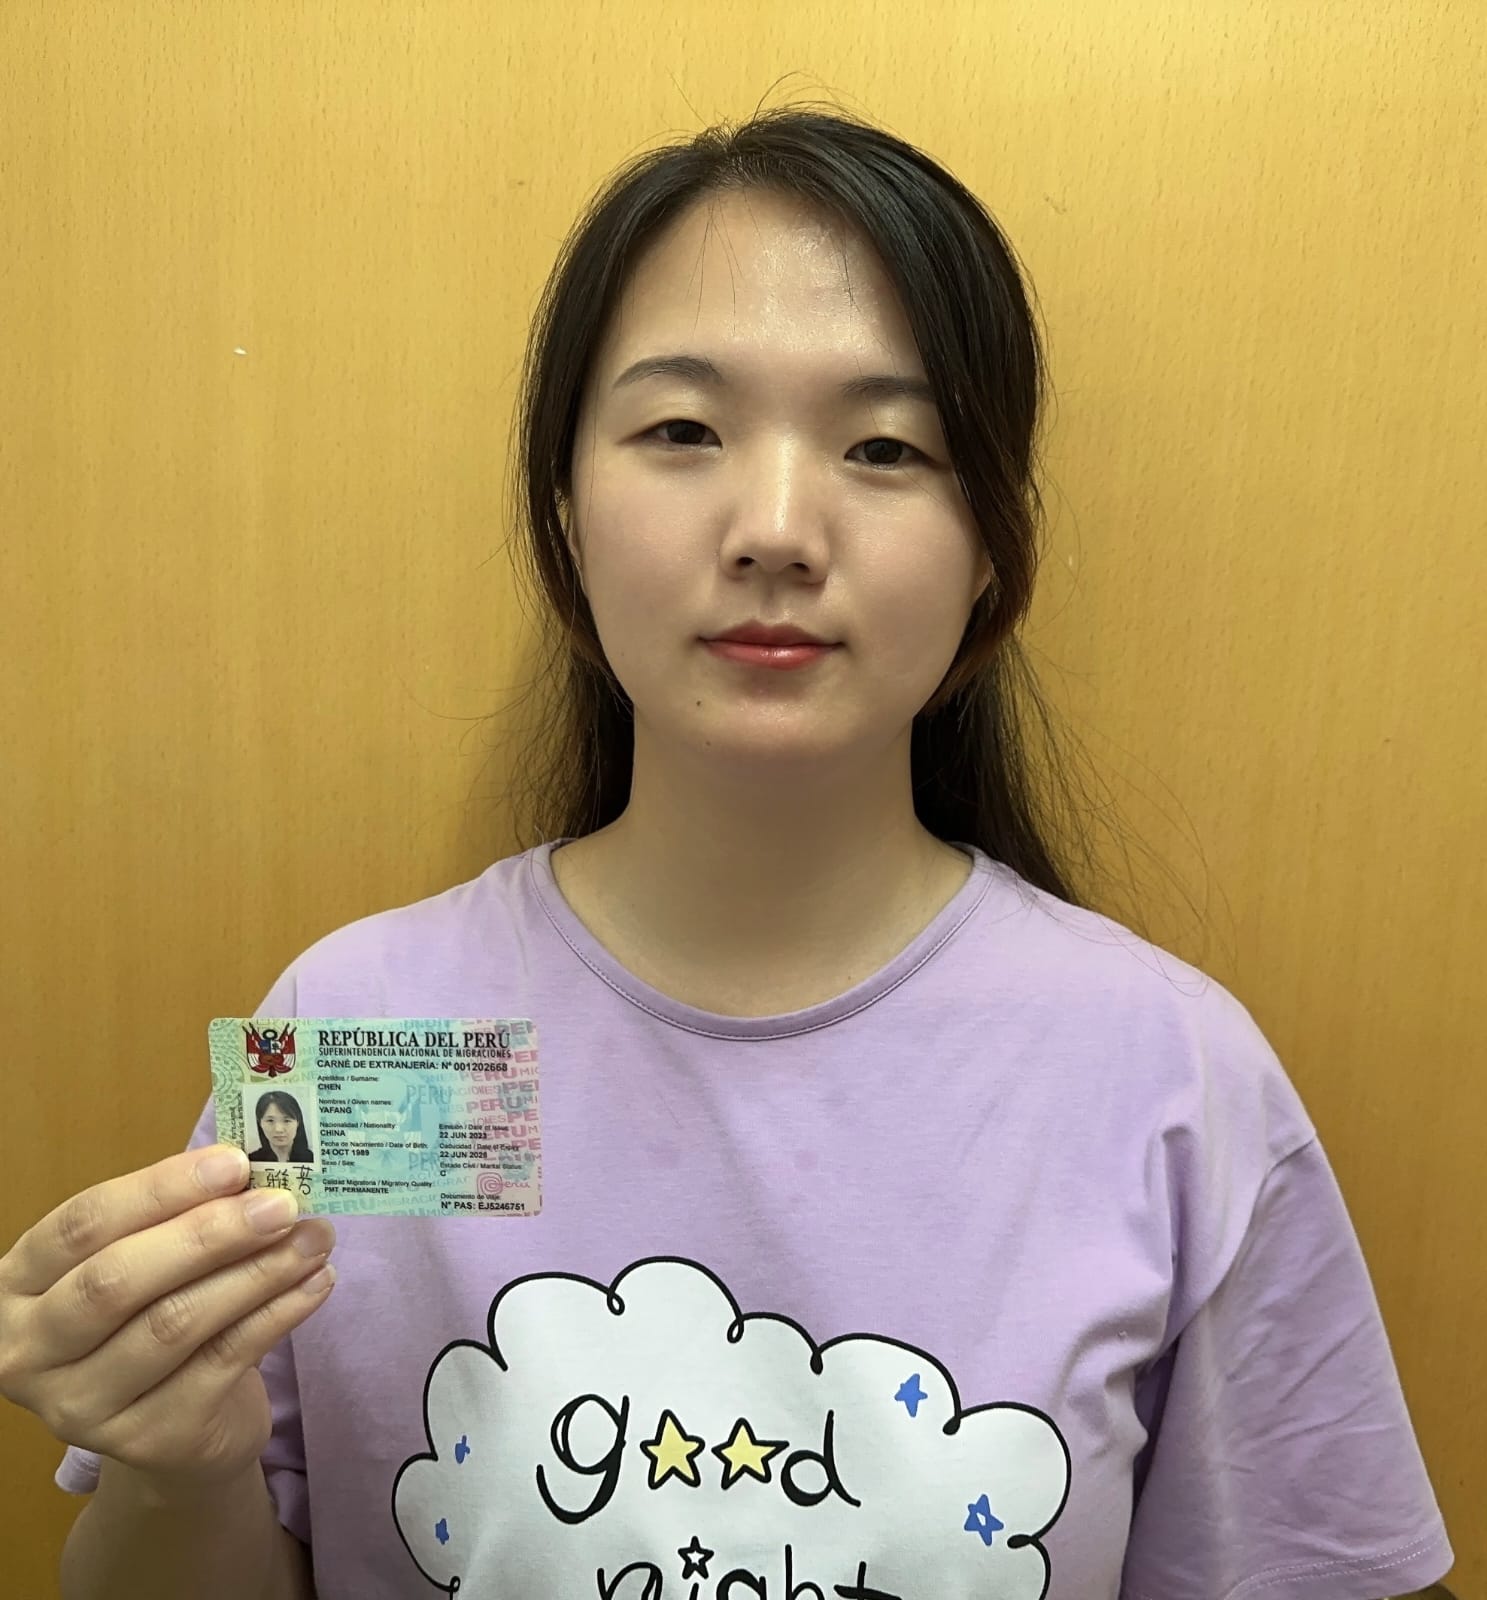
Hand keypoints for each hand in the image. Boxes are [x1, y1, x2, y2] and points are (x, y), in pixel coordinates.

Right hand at [0, 1145, 335, 1496]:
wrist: (174, 1431)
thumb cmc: (153, 1316)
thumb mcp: (147, 1261)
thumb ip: (179, 1217)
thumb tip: (256, 1173)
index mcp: (19, 1284)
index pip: (83, 1224)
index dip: (161, 1188)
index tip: (235, 1163)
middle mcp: (30, 1351)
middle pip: (117, 1281)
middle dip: (209, 1234)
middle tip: (281, 1205)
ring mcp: (82, 1407)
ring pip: (175, 1323)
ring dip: (258, 1272)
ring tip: (314, 1238)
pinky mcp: (147, 1441)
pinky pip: (222, 1362)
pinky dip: (278, 1314)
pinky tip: (316, 1282)